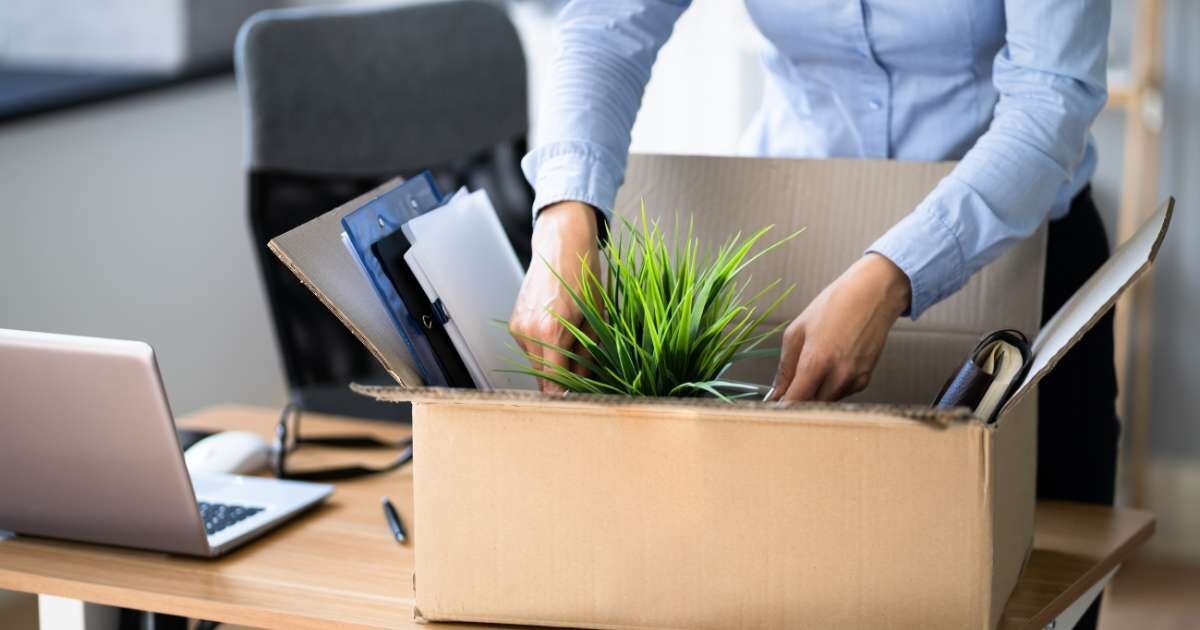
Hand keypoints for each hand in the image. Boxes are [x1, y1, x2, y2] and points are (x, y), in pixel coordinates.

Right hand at [509, 201, 600, 392]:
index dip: (565, 397)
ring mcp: (518, 328)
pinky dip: (545, 349)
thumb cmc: (584, 278)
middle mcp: (528, 333)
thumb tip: (583, 386)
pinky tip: (559, 330)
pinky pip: (530, 349)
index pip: (553, 383)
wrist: (561, 247)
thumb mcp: (596, 320)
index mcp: (550, 333)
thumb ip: (587, 357)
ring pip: (536, 364)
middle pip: (542, 377)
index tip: (577, 402)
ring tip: (573, 343)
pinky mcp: (515, 323)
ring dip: (553, 363)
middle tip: (583, 377)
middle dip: (561, 380)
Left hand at [767, 254, 911, 401]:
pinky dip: (831, 386)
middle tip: (789, 389)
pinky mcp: (864, 380)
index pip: (794, 402)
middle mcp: (837, 376)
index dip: (782, 407)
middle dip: (797, 401)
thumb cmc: (835, 306)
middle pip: (810, 407)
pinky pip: (840, 393)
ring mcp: (853, 380)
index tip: (775, 405)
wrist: (873, 294)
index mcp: (816, 362)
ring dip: (814, 394)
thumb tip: (776, 392)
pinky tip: (831, 365)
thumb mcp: (797, 331)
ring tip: (813, 368)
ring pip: (826, 402)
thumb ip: (785, 367)